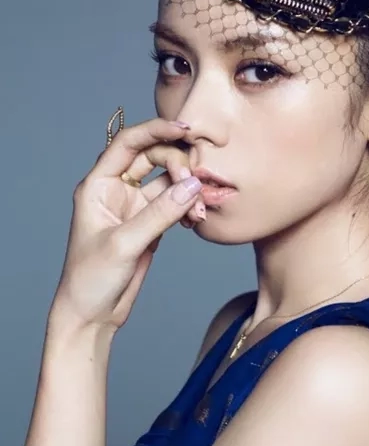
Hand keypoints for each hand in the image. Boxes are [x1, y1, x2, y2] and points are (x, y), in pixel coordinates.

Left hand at [51, 118, 203, 332]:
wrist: (92, 316)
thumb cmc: (90, 279)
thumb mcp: (124, 244)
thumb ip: (160, 213)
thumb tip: (193, 186)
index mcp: (98, 184)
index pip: (128, 143)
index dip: (156, 130)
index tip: (185, 129)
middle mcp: (117, 189)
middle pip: (155, 157)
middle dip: (180, 167)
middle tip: (197, 188)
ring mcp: (135, 206)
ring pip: (169, 181)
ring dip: (189, 190)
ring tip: (201, 211)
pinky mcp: (150, 223)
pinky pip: (176, 202)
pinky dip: (190, 206)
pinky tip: (197, 218)